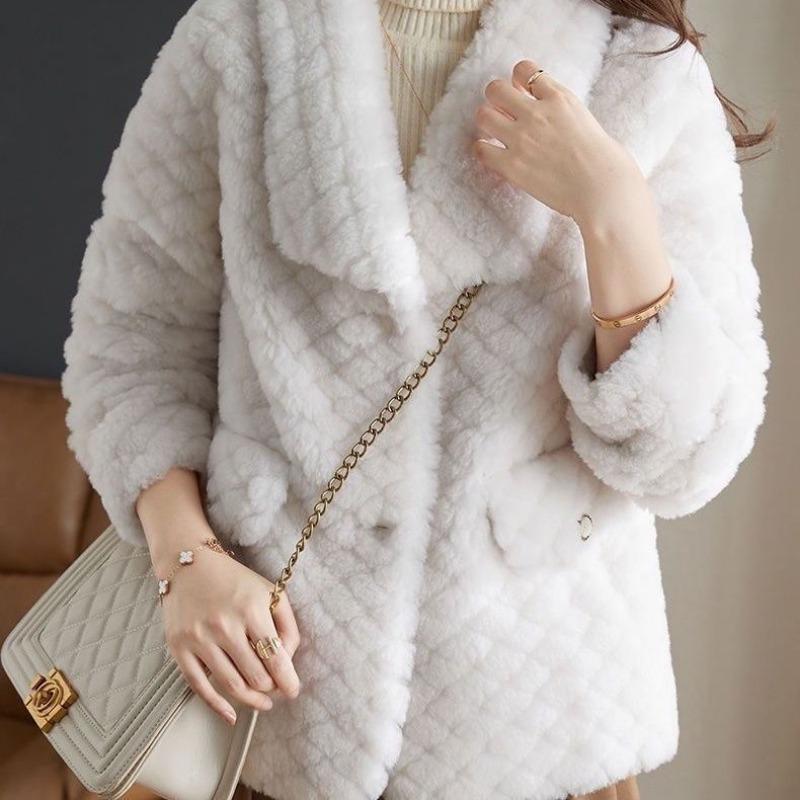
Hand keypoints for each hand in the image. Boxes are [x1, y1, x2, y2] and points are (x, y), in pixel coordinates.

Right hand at [159, 538, 300, 725]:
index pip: (275, 657)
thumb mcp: (270, 592)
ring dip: (250, 700)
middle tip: (276, 691)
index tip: (293, 691)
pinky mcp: (179, 648)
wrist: (189, 564)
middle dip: (270, 689)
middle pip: (255, 676)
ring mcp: (199, 638)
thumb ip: (287, 625)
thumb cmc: (235, 581)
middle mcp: (224, 625)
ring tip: (262, 702)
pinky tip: (232, 715)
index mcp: (251, 609)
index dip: (288, 680)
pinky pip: (199, 687)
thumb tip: (288, 662)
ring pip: (231, 685)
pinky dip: (217, 706)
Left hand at [472, 59, 645, 228]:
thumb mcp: (585, 118)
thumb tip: (550, 113)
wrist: (602, 189)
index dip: (517, 80)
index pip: (524, 69)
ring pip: (483, 115)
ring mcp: (522, 139)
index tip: (520, 91)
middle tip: (502, 112)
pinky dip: (483, 150)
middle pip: (495, 89)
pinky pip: (481, 150)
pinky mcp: (512, 165)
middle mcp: (536, 113)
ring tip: (495, 132)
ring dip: (487, 122)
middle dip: (495, 98)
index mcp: (559, 98)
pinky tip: (492, 154)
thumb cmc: (605, 160)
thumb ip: (562, 110)